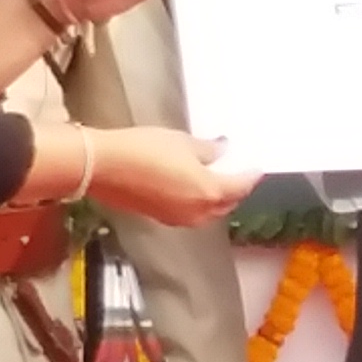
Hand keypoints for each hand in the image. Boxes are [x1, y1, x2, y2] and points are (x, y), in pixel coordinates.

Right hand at [63, 127, 257, 228]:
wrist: (104, 166)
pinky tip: (191, 188)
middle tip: (240, 174)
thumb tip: (221, 152)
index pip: (240, 187)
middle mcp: (197, 212)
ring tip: (217, 180)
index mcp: (209, 192)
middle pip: (226, 205)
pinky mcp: (159, 218)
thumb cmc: (144, 150)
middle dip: (235, 191)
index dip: (250, 177)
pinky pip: (189, 214)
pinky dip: (197, 203)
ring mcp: (177, 219)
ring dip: (216, 200)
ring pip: (207, 213)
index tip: (257, 169)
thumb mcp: (183, 142)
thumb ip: (208, 151)